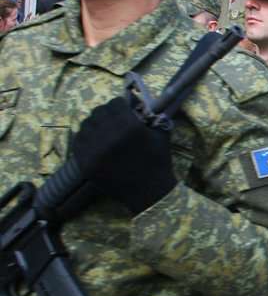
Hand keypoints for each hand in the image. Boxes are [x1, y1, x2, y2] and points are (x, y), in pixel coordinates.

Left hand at [71, 97, 175, 214]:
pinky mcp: (85, 162)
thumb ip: (152, 117)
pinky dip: (85, 138)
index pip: (115, 103)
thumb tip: (141, 103)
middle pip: (98, 112)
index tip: (124, 110)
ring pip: (86, 125)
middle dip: (107, 113)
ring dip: (95, 125)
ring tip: (103, 131)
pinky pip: (78, 141)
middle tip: (113, 120)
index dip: (120, 105)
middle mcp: (109, 135)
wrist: (149, 192)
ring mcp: (94, 150)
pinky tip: (95, 142)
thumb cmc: (157, 162)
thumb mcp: (161, 135)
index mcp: (129, 127)